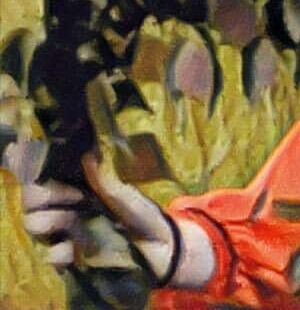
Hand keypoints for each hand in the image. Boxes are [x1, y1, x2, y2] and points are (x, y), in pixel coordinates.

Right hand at [22, 152, 212, 286]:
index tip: (41, 166)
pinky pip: (49, 255)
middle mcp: (63, 208)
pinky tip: (71, 248)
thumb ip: (101, 176)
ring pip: (33, 225)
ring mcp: (64, 234)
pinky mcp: (69, 258)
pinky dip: (56, 251)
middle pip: (30, 200)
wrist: (158, 244)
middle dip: (41, 194)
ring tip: (70, 218)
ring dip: (47, 220)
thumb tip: (86, 152)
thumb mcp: (122, 192)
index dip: (34, 168)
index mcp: (74, 187)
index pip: (42, 176)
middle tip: (75, 195)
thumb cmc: (140, 212)